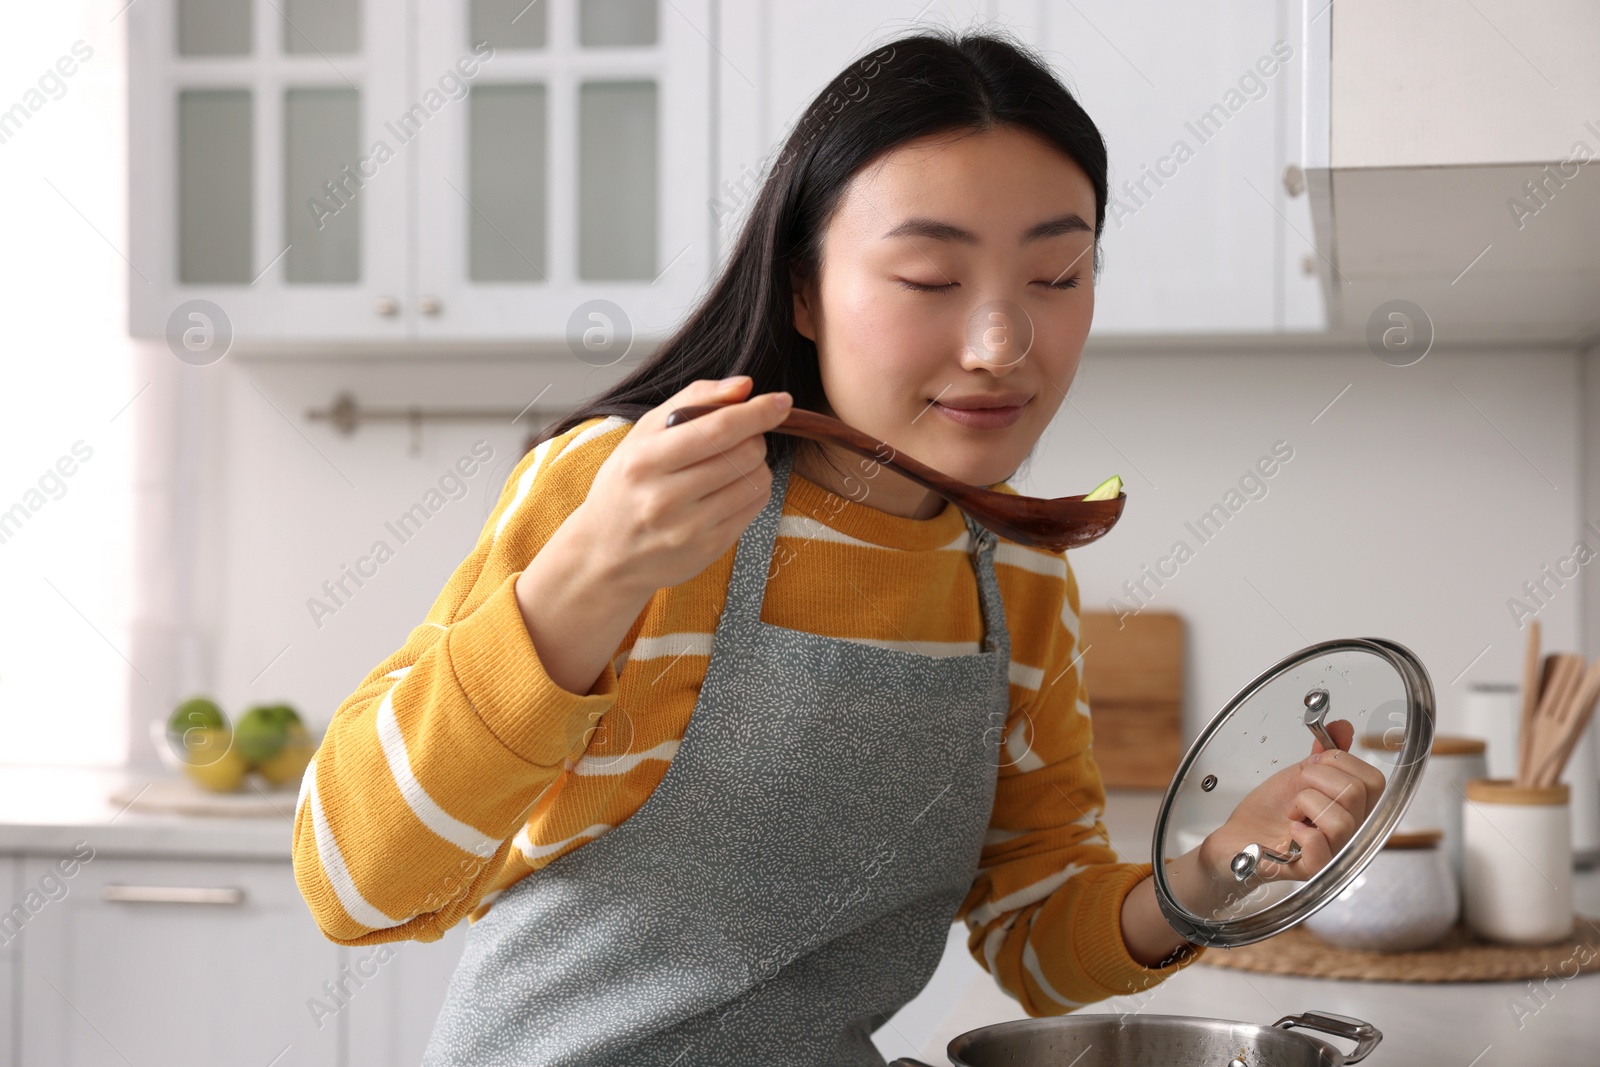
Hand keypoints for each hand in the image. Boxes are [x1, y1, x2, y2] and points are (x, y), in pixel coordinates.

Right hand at [574, 375, 792, 597]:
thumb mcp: (642, 435)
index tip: (780, 401)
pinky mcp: (709, 548)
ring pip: (756, 480)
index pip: (717, 429)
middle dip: (754, 436)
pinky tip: (732, 487)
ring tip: (731, 463)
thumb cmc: (626, 486)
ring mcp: (689, 528)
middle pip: (744, 453)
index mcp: (645, 461)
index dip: (757, 412)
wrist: (606, 554)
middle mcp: (665, 498)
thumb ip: (692, 400)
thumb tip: (744, 386)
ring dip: (756, 464)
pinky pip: (756, 507)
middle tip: (739, 437)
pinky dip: (754, 488)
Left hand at [1198, 719, 1387, 893]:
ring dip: (1305, 803)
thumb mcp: (1299, 774)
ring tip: (1293, 812)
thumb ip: (1326, 752)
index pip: (1374, 780)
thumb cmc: (1270, 810)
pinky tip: (1291, 829)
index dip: (1340, 762)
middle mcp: (1352, 832)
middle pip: (1358, 793)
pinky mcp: (1312, 869)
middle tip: (1298, 789)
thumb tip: (1343, 727)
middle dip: (1317, 778)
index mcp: (1355, 809)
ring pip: (1342, 819)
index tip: (1312, 768)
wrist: (1239, 835)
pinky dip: (1302, 831)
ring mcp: (1335, 853)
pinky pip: (1322, 847)